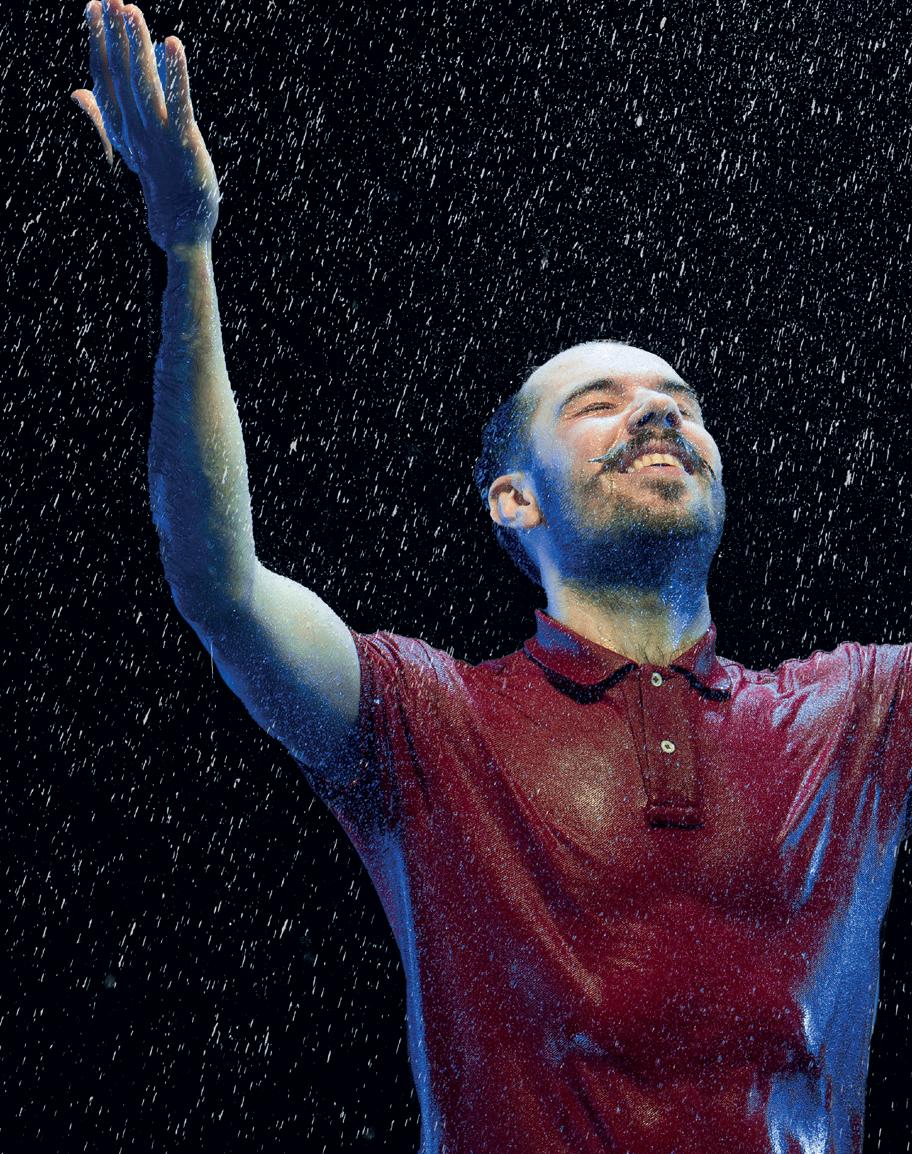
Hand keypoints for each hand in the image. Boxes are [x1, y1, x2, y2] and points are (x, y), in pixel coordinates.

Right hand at [70, 0, 219, 250]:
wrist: (180, 229)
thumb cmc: (158, 184)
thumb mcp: (127, 148)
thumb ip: (103, 116)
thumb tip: (77, 91)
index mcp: (120, 128)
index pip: (104, 77)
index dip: (98, 42)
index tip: (94, 6)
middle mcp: (134, 130)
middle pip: (120, 76)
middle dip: (114, 36)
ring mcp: (159, 138)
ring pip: (143, 85)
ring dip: (137, 47)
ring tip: (132, 12)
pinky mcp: (185, 145)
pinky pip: (178, 104)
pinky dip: (175, 74)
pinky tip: (172, 44)